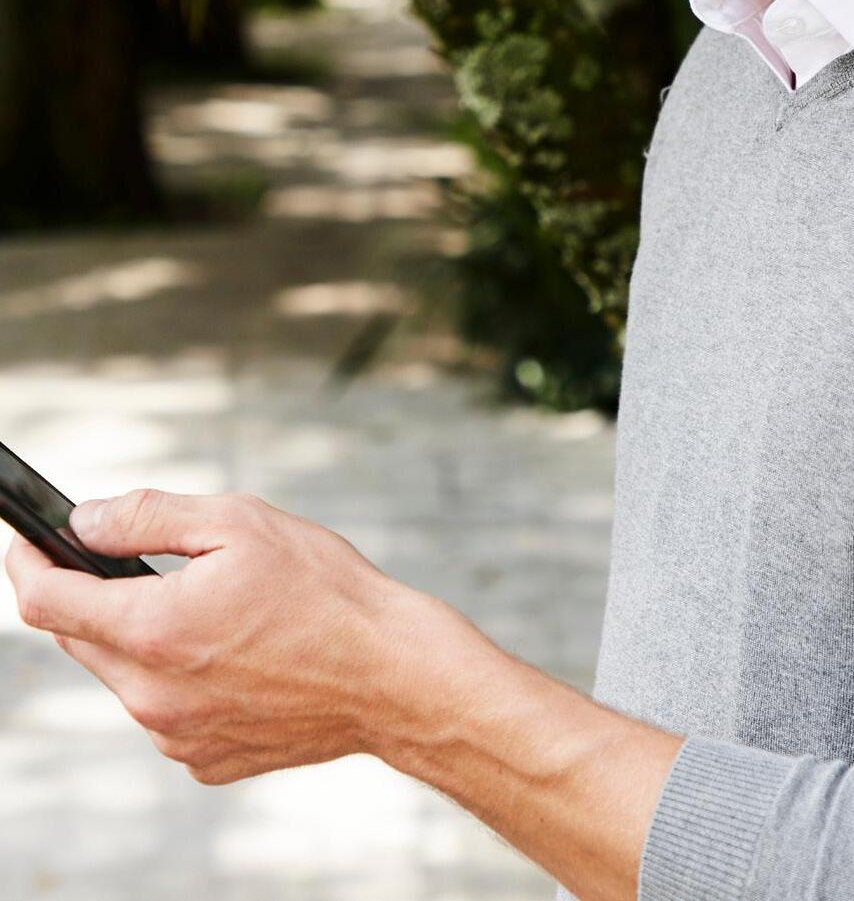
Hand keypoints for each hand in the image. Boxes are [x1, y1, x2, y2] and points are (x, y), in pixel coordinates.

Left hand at [3, 488, 453, 783]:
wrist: (391, 674)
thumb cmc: (327, 592)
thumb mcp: (241, 523)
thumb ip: (149, 517)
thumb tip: (82, 521)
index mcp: (155, 630)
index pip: (48, 602)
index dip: (29, 564)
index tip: (26, 542)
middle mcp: (153, 696)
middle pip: (81, 639)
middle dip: (91, 596)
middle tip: (133, 562)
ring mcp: (177, 736)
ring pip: (124, 676)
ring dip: (142, 638)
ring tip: (212, 608)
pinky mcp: (205, 760)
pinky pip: (165, 712)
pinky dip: (179, 678)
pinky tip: (236, 653)